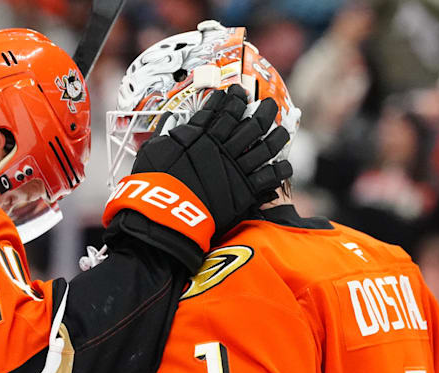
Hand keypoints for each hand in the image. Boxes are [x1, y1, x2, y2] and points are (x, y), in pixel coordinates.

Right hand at [109, 85, 291, 250]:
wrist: (165, 213)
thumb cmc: (153, 183)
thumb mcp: (155, 151)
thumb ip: (168, 136)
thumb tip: (172, 125)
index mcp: (201, 134)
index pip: (222, 109)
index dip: (232, 98)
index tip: (238, 93)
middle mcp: (223, 147)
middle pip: (251, 122)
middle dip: (263, 111)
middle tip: (268, 105)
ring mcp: (236, 168)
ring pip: (266, 146)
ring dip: (277, 136)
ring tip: (282, 131)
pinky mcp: (245, 191)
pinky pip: (269, 177)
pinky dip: (279, 170)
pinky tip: (285, 166)